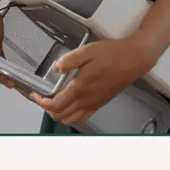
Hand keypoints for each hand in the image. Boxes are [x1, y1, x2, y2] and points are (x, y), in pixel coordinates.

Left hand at [29, 37, 157, 125]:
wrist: (133, 59)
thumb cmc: (112, 54)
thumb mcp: (88, 50)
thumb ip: (69, 60)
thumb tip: (55, 69)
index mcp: (80, 87)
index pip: (55, 104)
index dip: (41, 102)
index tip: (35, 95)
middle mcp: (86, 99)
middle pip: (60, 115)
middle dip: (47, 109)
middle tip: (42, 97)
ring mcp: (94, 103)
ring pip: (71, 119)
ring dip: (59, 114)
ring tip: (54, 101)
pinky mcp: (101, 102)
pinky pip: (83, 117)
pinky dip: (72, 116)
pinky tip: (71, 105)